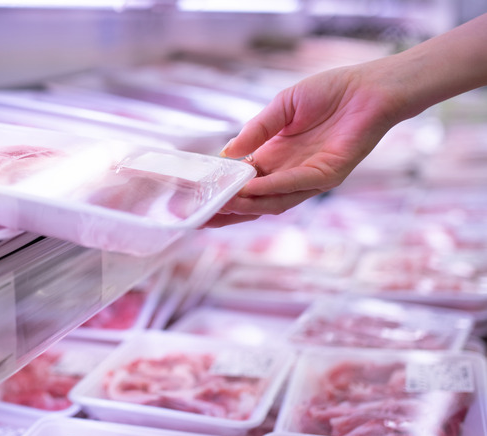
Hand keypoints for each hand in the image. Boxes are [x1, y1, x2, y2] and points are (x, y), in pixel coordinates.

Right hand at [205, 63, 401, 226]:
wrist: (368, 86)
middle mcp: (291, 172)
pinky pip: (297, 184)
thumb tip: (225, 154)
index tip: (197, 202)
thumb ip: (255, 131)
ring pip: (274, 200)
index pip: (244, 184)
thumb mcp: (281, 108)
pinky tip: (253, 188)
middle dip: (229, 211)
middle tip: (201, 218)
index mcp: (276, 157)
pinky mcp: (330, 174)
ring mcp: (311, 177)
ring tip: (222, 205)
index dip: (223, 194)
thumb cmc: (329, 93)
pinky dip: (273, 188)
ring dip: (248, 204)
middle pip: (256, 201)